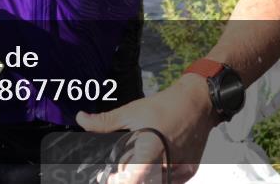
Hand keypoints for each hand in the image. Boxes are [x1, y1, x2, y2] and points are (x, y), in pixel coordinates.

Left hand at [76, 74, 216, 183]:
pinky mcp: (189, 172)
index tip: (111, 179)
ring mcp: (181, 170)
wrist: (198, 103)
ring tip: (141, 157)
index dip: (122, 181)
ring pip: (154, 181)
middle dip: (127, 175)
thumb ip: (105, 122)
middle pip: (141, 180)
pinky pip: (168, 181)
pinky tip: (156, 160)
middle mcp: (168, 163)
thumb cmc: (165, 106)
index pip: (134, 177)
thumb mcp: (132, 111)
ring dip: (144, 175)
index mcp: (152, 148)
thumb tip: (81, 120)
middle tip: (124, 162)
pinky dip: (158, 175)